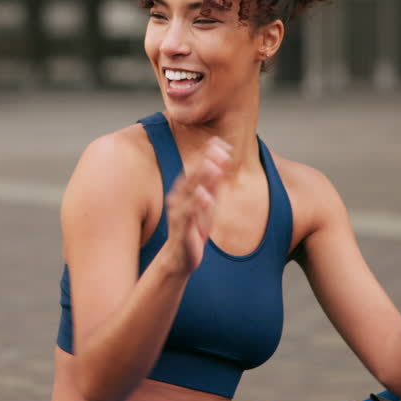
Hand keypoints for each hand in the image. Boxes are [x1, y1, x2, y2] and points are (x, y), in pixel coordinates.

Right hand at [162, 137, 231, 273]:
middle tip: (219, 147)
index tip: (221, 141)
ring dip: (202, 178)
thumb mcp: (207, 204)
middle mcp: (178, 198)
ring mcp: (178, 213)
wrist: (179, 259)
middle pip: (192, 176)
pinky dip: (197, 204)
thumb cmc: (192, 229)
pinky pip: (189, 215)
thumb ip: (213, 184)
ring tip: (214, 165)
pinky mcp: (182, 229)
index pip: (197, 169)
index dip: (208, 155)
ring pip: (190, 193)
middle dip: (206, 161)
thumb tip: (222, 160)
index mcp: (184, 191)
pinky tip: (206, 195)